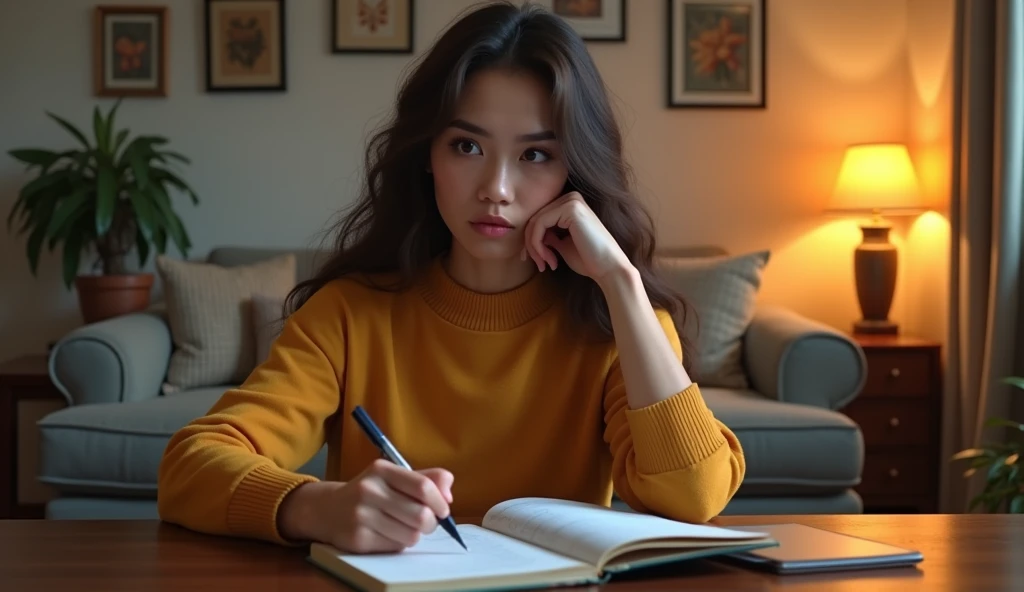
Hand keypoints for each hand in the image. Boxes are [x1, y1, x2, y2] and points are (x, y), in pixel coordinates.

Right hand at [278, 459, 453, 552]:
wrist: (327, 509)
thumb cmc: (370, 492)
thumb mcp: (394, 477)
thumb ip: (426, 479)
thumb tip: (449, 495)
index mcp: (382, 470)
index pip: (423, 487)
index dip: (440, 501)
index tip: (443, 509)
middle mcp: (369, 490)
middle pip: (420, 515)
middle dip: (431, 523)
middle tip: (427, 523)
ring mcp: (361, 516)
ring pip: (411, 535)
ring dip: (415, 534)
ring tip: (405, 527)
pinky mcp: (357, 539)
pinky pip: (395, 547)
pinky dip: (399, 543)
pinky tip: (388, 534)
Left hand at [521, 192, 631, 282]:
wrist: (609, 269)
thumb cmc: (588, 260)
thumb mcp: (562, 244)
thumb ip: (548, 235)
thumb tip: (531, 233)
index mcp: (570, 204)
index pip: (539, 218)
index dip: (532, 241)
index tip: (539, 262)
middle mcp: (571, 197)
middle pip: (535, 219)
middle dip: (532, 245)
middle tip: (540, 265)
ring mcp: (572, 201)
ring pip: (534, 222)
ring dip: (535, 248)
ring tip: (545, 264)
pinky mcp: (570, 208)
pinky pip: (539, 224)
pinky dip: (537, 245)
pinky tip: (549, 259)